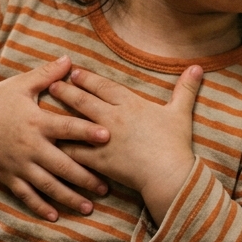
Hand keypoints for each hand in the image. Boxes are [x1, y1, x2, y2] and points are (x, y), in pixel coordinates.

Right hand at [0, 56, 109, 221]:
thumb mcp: (22, 84)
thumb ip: (47, 75)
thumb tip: (69, 59)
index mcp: (36, 121)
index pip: (66, 127)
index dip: (87, 131)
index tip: (108, 136)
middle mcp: (29, 146)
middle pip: (62, 164)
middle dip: (85, 177)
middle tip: (106, 187)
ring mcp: (18, 164)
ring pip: (47, 185)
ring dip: (68, 197)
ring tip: (89, 207)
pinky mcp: (8, 176)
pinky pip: (25, 195)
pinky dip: (40, 207)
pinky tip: (56, 216)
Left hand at [49, 65, 202, 223]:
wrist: (168, 174)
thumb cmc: (174, 144)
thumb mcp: (180, 113)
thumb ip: (185, 89)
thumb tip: (198, 67)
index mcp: (130, 104)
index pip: (103, 87)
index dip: (88, 79)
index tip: (73, 72)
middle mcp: (113, 117)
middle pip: (84, 100)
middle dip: (66, 91)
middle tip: (51, 84)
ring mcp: (103, 138)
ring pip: (75, 123)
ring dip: (58, 115)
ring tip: (43, 108)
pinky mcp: (98, 159)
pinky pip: (75, 151)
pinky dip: (61, 146)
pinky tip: (48, 143)